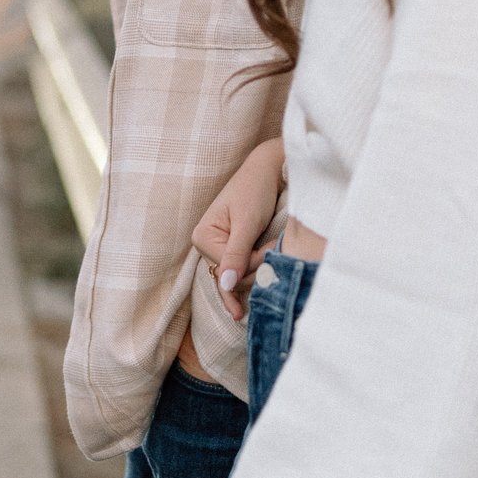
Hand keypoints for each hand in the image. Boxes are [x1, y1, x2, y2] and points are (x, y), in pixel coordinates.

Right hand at [191, 138, 286, 320]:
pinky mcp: (232, 249)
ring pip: (238, 276)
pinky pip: (238, 271)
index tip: (271, 246)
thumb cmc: (255, 190)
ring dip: (260, 267)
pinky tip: (245, 306)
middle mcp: (206, 245)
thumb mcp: (247, 222)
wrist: (267, 171)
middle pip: (231, 277)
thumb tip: (226, 285)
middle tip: (274, 246)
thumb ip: (236, 254)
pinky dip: (251, 276)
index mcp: (202, 236)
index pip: (228, 269)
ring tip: (274, 249)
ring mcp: (218, 248)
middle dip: (256, 267)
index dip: (253, 263)